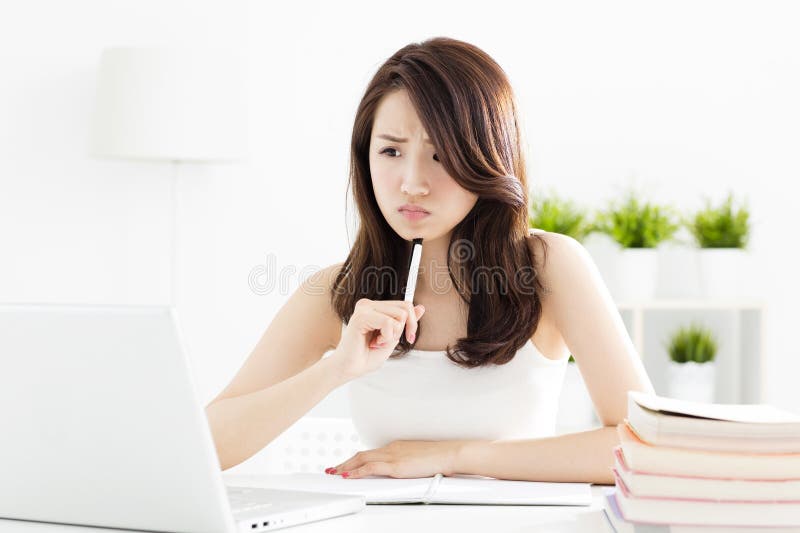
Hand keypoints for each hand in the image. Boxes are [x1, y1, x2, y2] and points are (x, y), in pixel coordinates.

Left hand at [324, 440, 463, 478]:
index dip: (357, 458)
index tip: (348, 464)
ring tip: (334, 472)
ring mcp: (392, 456)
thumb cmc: (439, 457)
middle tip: (333, 468)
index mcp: (397, 446)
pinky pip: (370, 468)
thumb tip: (405, 470)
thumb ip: (408, 463)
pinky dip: (356, 472)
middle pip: (362, 454)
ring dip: (345, 467)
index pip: (371, 452)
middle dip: (345, 462)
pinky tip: (348, 476)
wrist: (449, 453)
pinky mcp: (395, 465)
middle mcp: (391, 448)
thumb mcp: (419, 458)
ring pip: (361, 459)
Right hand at [329, 298, 424, 379]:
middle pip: (405, 309)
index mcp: (375, 307)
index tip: (408, 338)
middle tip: (385, 342)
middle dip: (403, 329)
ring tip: (376, 342)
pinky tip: (373, 342)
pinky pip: (388, 323)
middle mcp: (368, 304)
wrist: (348, 369)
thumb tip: (420, 307)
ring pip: (399, 316)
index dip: (412, 323)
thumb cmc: (366, 356)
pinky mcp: (361, 317)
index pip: (405, 305)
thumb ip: (405, 322)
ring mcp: (364, 309)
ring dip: (392, 335)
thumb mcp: (393, 337)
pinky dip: (386, 337)